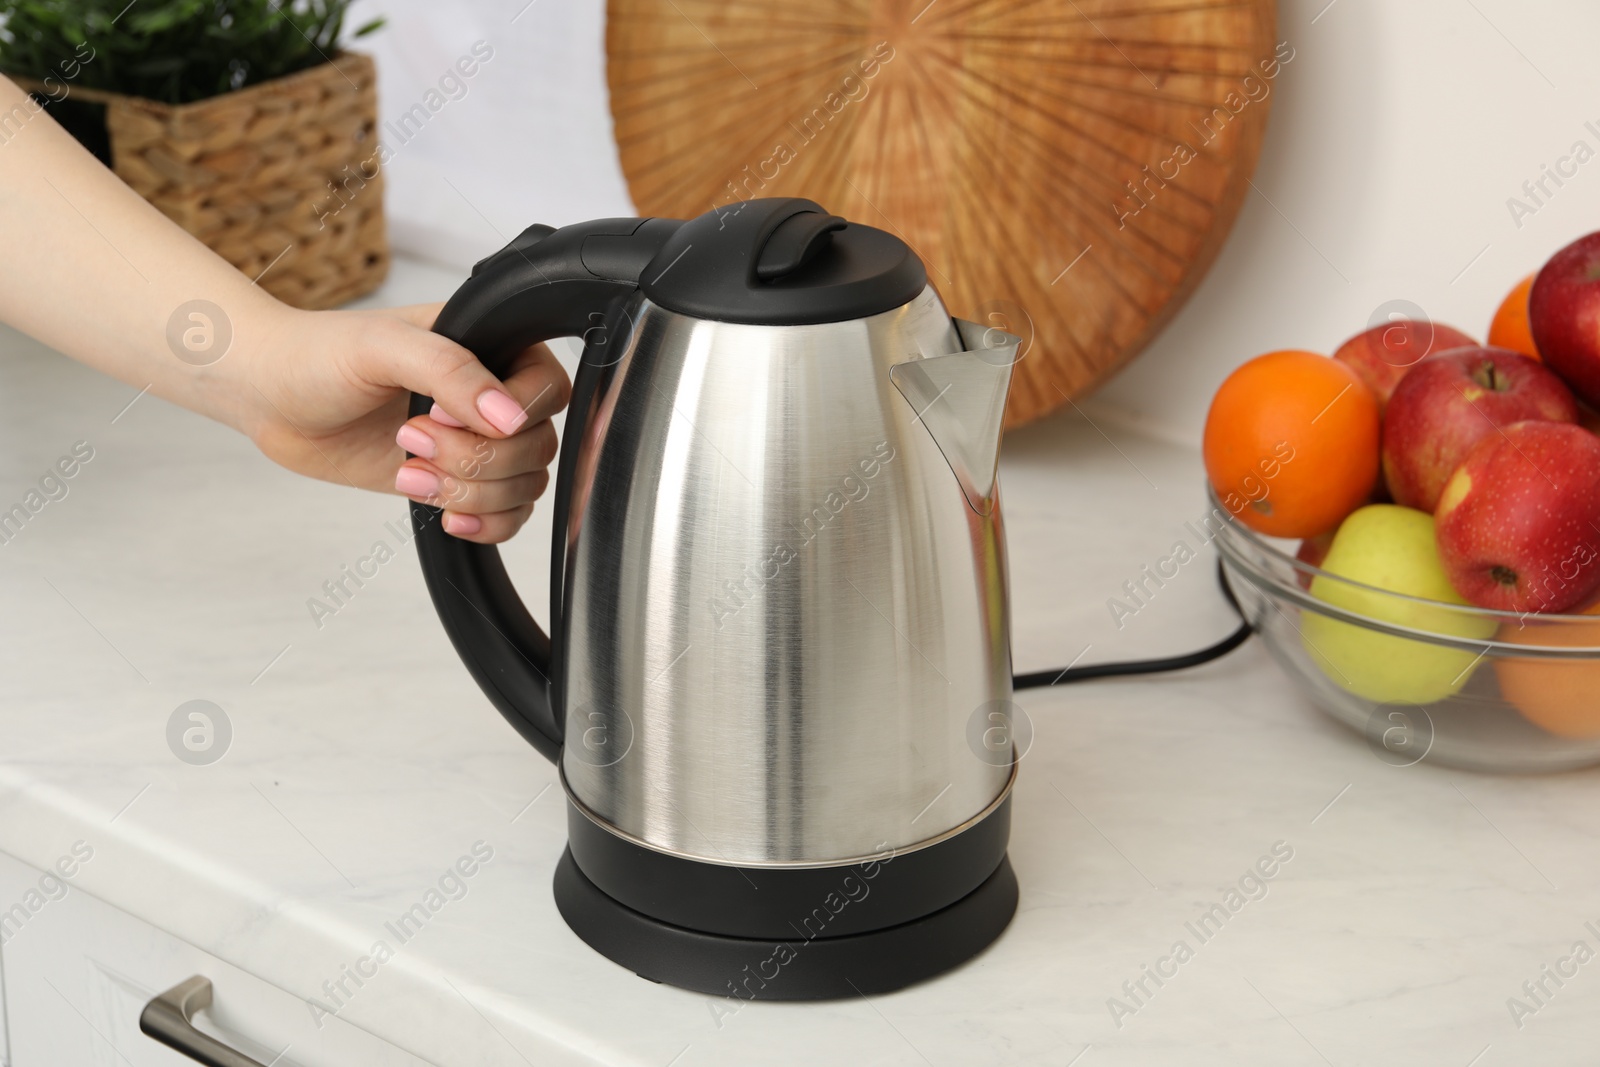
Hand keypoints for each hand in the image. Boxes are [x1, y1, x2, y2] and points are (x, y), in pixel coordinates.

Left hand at [240, 303, 569, 542]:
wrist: (271, 397)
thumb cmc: (317, 356)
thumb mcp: (382, 349)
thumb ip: (451, 372)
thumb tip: (511, 418)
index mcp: (490, 345)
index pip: (549, 390)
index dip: (510, 413)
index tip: (444, 413)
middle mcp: (491, 394)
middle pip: (538, 446)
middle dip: (475, 458)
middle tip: (410, 439)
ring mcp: (476, 440)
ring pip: (524, 485)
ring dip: (469, 491)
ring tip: (409, 471)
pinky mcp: (457, 480)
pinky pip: (507, 515)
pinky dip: (484, 523)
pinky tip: (445, 513)